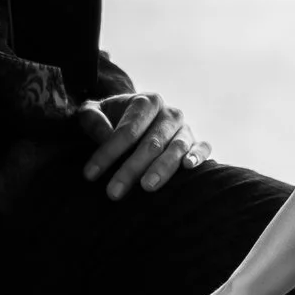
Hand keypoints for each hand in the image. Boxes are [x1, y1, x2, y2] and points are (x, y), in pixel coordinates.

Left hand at [79, 88, 200, 200]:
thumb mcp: (94, 112)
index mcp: (146, 102)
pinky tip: (188, 167)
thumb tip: (105, 135)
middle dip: (131, 169)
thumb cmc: (111, 119)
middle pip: (151, 142)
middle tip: (114, 192)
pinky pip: (203, 148)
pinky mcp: (198, 143)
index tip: (90, 175)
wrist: (137, 118)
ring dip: (162, 168)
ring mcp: (185, 129)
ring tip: (146, 187)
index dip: (108, 152)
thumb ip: (93, 118)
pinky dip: (198, 156)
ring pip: (176, 148)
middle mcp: (169, 113)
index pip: (127, 130)